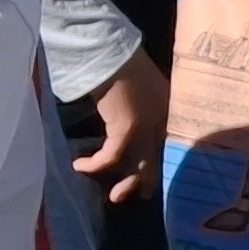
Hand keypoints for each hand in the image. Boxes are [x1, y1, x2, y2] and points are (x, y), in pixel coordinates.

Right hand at [77, 49, 167, 203]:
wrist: (110, 52)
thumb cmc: (120, 65)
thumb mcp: (139, 87)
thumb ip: (140, 105)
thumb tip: (128, 120)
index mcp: (169, 109)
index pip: (167, 143)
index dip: (159, 162)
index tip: (151, 177)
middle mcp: (163, 119)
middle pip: (158, 157)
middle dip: (148, 180)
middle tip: (140, 196)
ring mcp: (148, 125)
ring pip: (139, 164)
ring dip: (125, 183)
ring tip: (113, 197)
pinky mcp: (127, 128)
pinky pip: (111, 157)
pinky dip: (96, 164)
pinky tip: (80, 165)